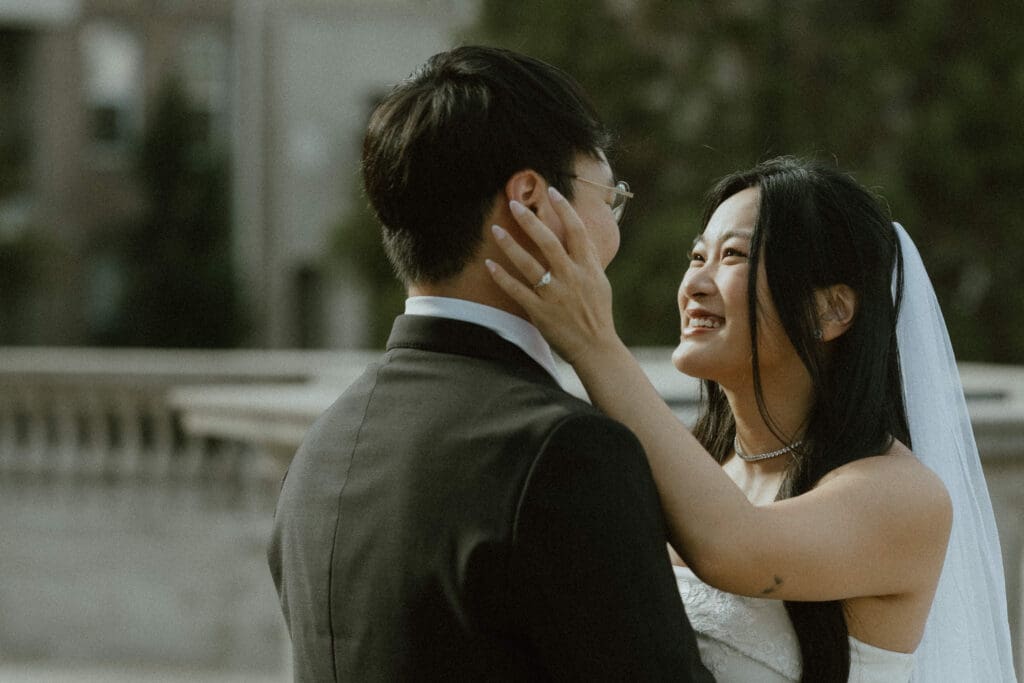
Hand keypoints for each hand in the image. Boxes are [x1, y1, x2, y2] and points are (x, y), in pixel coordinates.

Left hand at [485, 187, 620, 365]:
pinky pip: (517, 290)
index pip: (577, 231)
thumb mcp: (600, 281)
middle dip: (531, 220)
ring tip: (495, 229)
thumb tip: (581, 235)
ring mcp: (555, 295)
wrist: (596, 347)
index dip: (565, 209)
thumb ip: (589, 258)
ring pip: (528, 264)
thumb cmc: (597, 313)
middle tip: (514, 204)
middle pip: (549, 242)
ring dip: (510, 244)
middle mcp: (571, 277)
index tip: (552, 192)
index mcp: (588, 268)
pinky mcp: (540, 312)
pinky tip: (489, 263)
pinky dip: (502, 276)